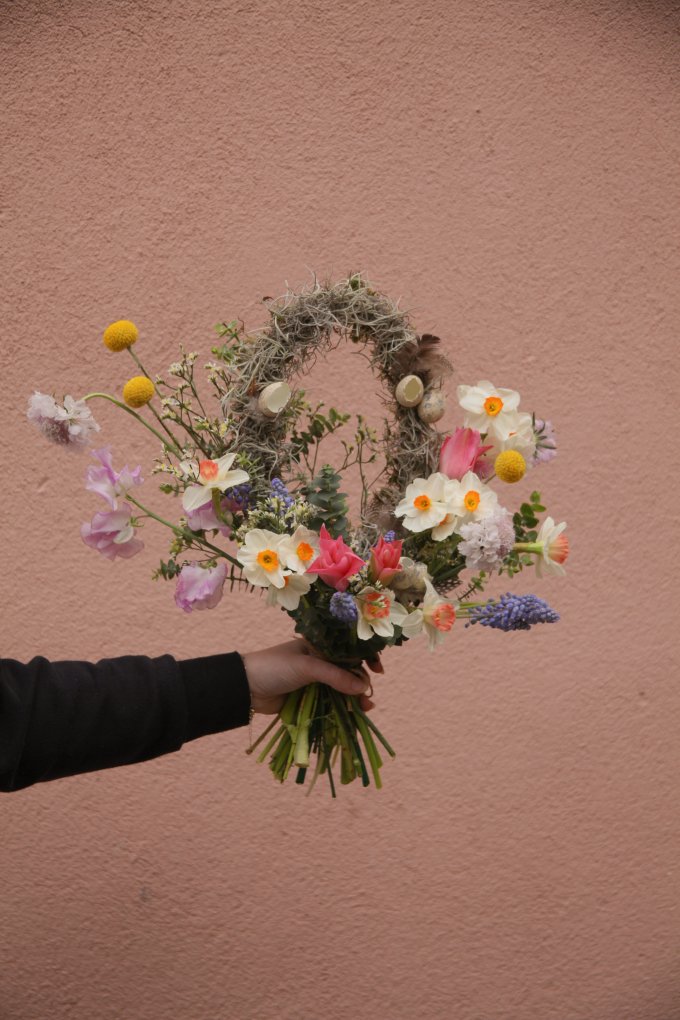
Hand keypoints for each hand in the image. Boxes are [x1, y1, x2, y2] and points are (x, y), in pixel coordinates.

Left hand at [242, 638, 382, 714]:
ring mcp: (316, 680)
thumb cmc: (275, 667)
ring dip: (355, 697)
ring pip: (343, 688)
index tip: (378, 669)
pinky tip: (354, 714)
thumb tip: (363, 688)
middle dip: (362, 681)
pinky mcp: (311, 697)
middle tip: (367, 694)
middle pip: (350, 670)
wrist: (246, 688)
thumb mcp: (307, 667)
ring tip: (365, 708)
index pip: (350, 648)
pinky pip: (332, 702)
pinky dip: (344, 708)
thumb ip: (335, 676)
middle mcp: (321, 660)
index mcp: (320, 645)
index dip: (366, 656)